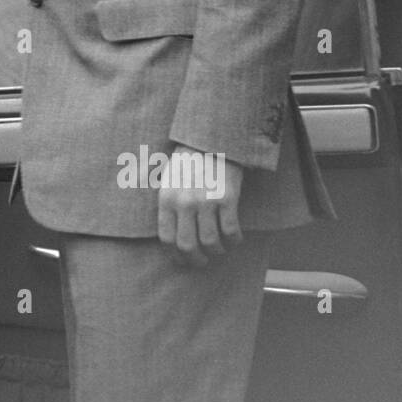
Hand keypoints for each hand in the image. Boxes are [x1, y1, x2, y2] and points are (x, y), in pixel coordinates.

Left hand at [157, 145, 242, 267]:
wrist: (213, 140)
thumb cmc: (189, 161)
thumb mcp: (168, 180)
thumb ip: (167, 204)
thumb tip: (170, 236)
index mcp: (167, 199)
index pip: (167, 238)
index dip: (176, 255)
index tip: (183, 261)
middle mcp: (184, 202)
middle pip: (188, 245)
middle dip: (196, 260)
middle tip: (202, 262)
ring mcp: (206, 201)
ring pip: (211, 242)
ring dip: (217, 251)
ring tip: (219, 249)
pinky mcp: (227, 199)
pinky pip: (231, 231)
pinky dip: (234, 240)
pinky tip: (235, 239)